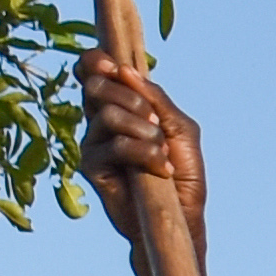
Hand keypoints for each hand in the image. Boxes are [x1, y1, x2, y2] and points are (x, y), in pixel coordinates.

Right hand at [79, 50, 210, 258]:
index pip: (92, 70)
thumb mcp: (181, 128)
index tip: (112, 65)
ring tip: (162, 151)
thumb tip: (126, 71)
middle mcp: (100, 119)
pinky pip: (114, 145)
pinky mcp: (91, 166)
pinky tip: (160, 168)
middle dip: (131, 98)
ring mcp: (93, 142)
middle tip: (153, 120)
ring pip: (107, 115)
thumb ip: (156, 98)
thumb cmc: (183, 171)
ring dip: (143, 130)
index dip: (96, 61)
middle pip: (95, 86)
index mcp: (120, 104)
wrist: (181, 215)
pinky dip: (144, 153)